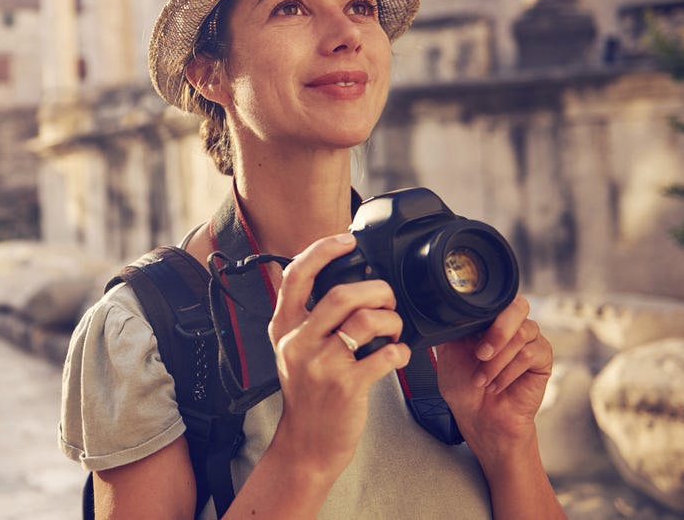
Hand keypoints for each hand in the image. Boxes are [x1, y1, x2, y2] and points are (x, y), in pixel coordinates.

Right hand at [265, 233, 411, 479]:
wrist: (306, 444)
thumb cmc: (307, 395)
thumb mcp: (293, 350)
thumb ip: (307, 318)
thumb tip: (343, 282)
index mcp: (283, 327)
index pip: (296, 275)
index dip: (323, 250)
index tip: (347, 240)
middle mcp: (298, 342)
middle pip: (340, 294)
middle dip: (375, 290)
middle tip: (387, 297)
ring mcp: (321, 364)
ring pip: (365, 321)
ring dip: (391, 319)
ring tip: (394, 328)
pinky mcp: (346, 386)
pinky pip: (384, 355)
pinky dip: (400, 351)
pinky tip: (398, 355)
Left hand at [434, 295, 553, 462]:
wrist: (479, 418)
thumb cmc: (464, 387)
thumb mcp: (448, 351)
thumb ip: (456, 326)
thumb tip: (453, 308)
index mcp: (489, 320)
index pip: (496, 300)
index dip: (483, 313)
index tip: (467, 336)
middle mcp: (512, 327)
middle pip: (518, 307)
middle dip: (497, 332)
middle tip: (479, 354)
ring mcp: (529, 341)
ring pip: (522, 334)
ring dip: (497, 360)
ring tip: (483, 380)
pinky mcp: (543, 359)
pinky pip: (530, 354)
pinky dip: (509, 371)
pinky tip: (497, 385)